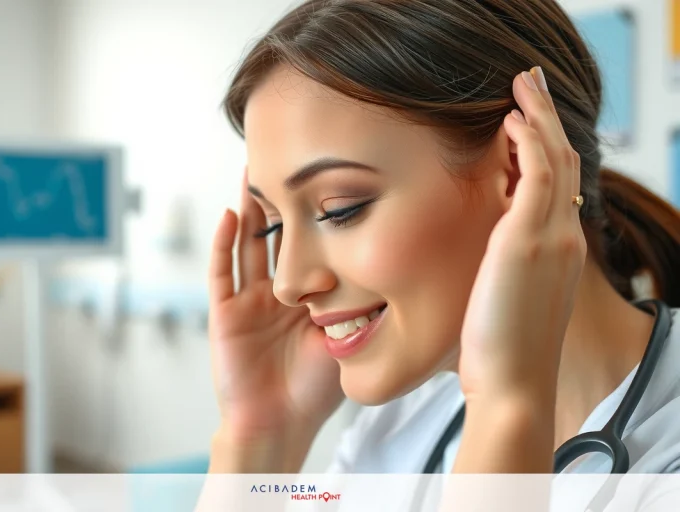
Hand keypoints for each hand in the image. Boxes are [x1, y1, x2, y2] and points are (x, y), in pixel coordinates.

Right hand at [207, 171, 343, 444]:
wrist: (280, 425)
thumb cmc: (315, 390)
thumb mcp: (345, 337)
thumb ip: (356, 304)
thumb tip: (389, 263)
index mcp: (305, 297)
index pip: (310, 246)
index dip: (315, 216)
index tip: (329, 180)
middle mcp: (275, 292)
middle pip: (277, 236)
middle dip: (280, 200)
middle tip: (286, 159)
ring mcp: (248, 300)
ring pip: (248, 245)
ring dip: (250, 209)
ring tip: (253, 171)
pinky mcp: (225, 313)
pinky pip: (221, 273)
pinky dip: (223, 244)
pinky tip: (230, 215)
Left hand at [458, 68, 586, 404]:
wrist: (512, 386)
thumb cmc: (501, 351)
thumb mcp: (508, 302)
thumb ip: (506, 270)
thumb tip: (485, 257)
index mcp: (559, 252)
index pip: (557, 185)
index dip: (545, 148)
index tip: (526, 123)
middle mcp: (564, 238)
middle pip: (563, 161)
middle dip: (547, 119)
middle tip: (530, 87)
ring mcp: (551, 236)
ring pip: (554, 158)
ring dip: (538, 117)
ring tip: (522, 86)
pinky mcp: (527, 238)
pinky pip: (535, 172)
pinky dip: (527, 141)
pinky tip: (511, 120)